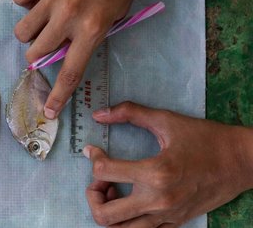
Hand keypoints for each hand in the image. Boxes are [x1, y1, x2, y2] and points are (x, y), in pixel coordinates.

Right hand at [12, 0, 151, 118]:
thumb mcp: (115, 16)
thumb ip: (89, 36)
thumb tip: (63, 48)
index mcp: (92, 30)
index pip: (70, 72)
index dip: (58, 97)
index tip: (49, 112)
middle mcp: (69, 17)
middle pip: (36, 53)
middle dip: (39, 55)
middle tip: (48, 44)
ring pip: (22, 31)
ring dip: (30, 32)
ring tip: (42, 21)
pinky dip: (25, 1)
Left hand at [83, 101, 252, 226]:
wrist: (242, 162)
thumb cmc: (205, 139)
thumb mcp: (166, 120)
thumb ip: (130, 113)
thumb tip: (99, 113)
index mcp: (156, 173)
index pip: (104, 172)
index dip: (93, 158)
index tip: (94, 150)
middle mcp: (158, 201)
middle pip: (104, 215)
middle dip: (93, 195)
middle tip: (100, 178)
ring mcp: (166, 216)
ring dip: (108, 212)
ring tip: (114, 191)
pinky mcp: (174, 223)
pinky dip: (127, 220)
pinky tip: (132, 199)